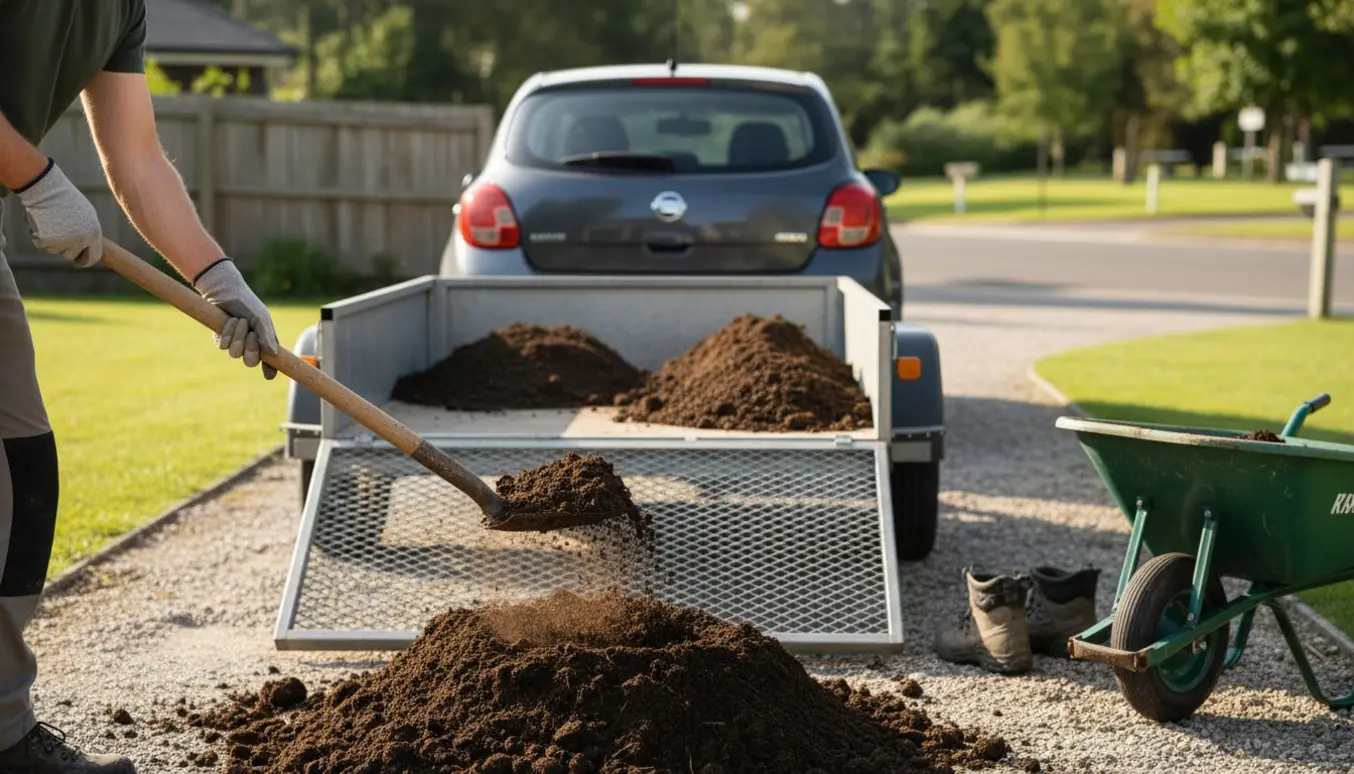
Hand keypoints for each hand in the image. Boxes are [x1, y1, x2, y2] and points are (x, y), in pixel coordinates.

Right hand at [14, 159, 102, 267]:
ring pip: (56, 252)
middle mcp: (82, 240)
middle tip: (58, 237)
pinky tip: (42, 225)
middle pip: (71, 256)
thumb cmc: (67, 200)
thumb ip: (88, 232)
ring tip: (52, 224)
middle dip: (65, 249)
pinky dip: (40, 238)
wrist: (48, 190)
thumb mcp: (86, 216)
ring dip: (52, 242)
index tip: (78, 263)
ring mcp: (65, 241)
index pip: (94, 256)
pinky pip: (43, 247)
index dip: (85, 261)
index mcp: (94, 233)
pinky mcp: (49, 240)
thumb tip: (88, 247)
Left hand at [193, 259, 279, 379]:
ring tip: (239, 321)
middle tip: (251, 334)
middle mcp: (251, 345)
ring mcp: (235, 343)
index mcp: (264, 341)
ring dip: (237, 336)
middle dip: (251, 349)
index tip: (268, 375)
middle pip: (251, 362)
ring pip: (235, 354)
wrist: (225, 291)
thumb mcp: (260, 318)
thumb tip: (274, 354)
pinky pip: (223, 345)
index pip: (269, 361)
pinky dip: (227, 332)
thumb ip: (267, 336)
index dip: (270, 369)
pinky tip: (228, 321)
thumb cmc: (247, 303)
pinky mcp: (221, 339)